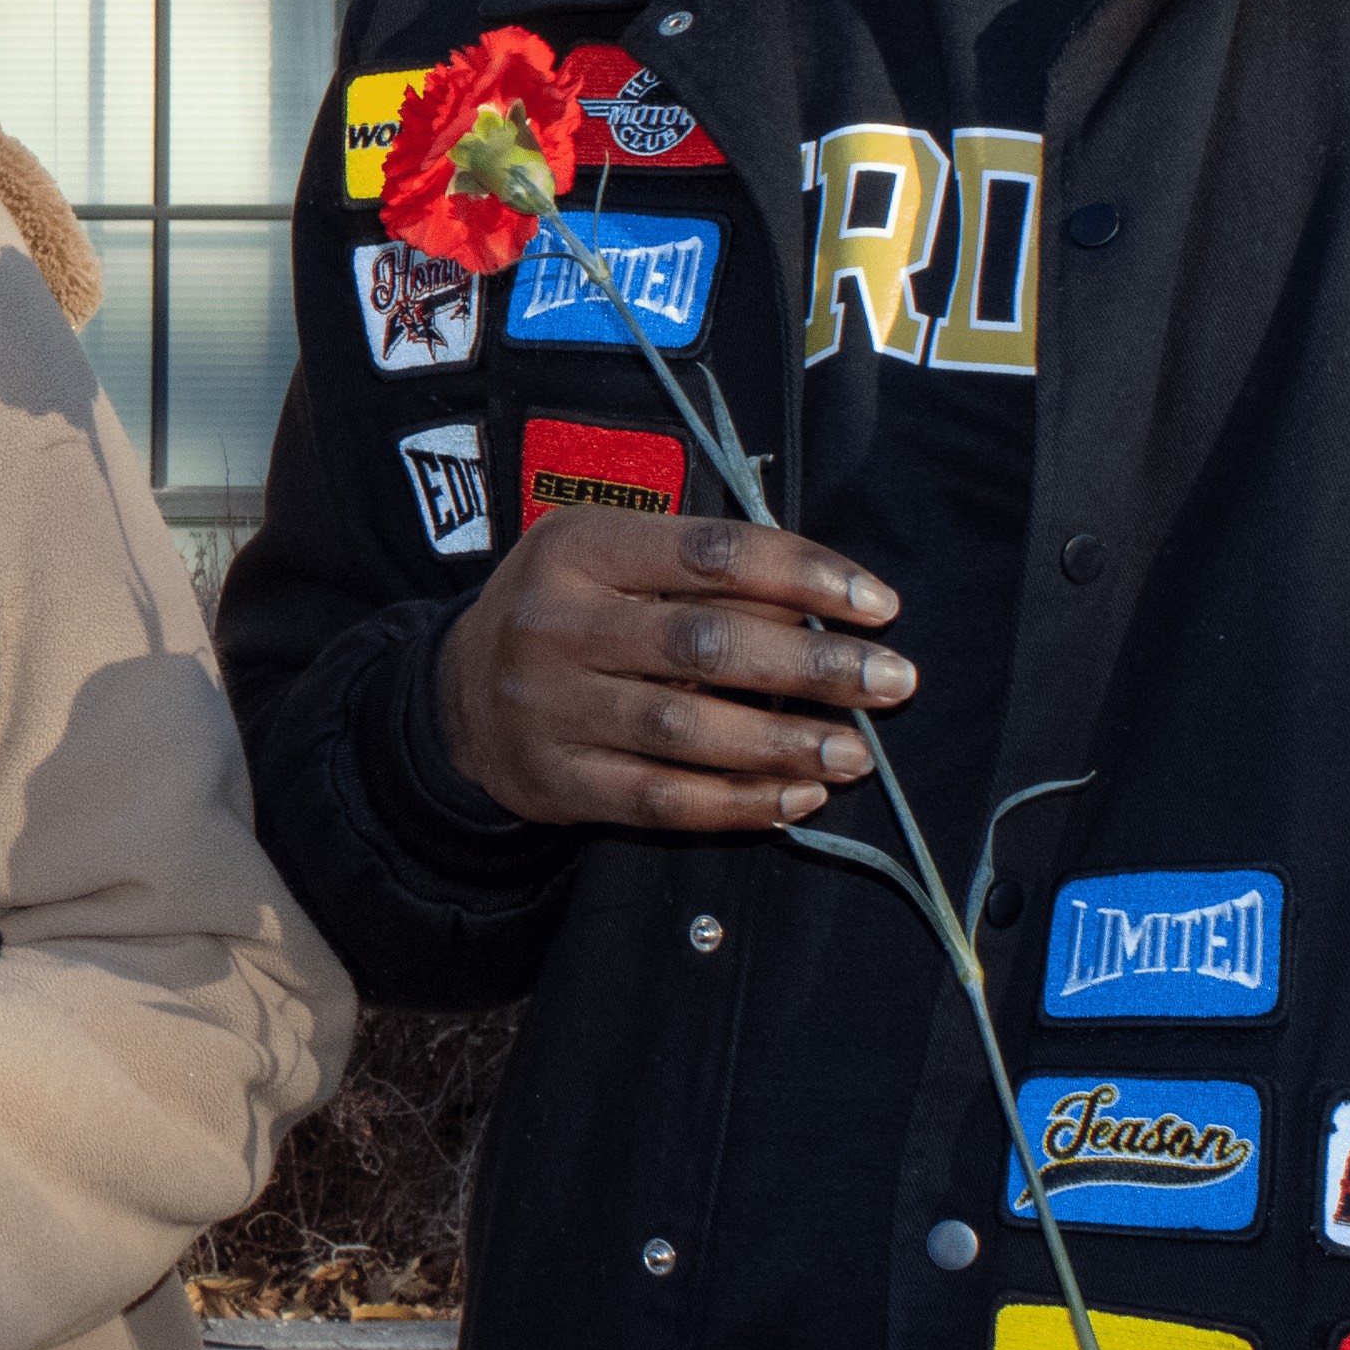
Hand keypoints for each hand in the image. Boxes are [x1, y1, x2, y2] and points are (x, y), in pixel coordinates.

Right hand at [433, 509, 918, 831]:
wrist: (457, 697)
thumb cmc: (568, 614)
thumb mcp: (610, 560)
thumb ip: (699, 575)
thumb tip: (824, 613)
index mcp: (577, 547)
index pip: (710, 553)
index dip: (803, 574)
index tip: (877, 604)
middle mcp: (555, 623)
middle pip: (703, 644)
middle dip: (812, 666)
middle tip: (892, 681)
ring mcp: (549, 707)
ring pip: (686, 731)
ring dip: (785, 743)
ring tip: (855, 752)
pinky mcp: (555, 781)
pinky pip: (662, 800)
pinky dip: (740, 803)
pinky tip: (798, 798)